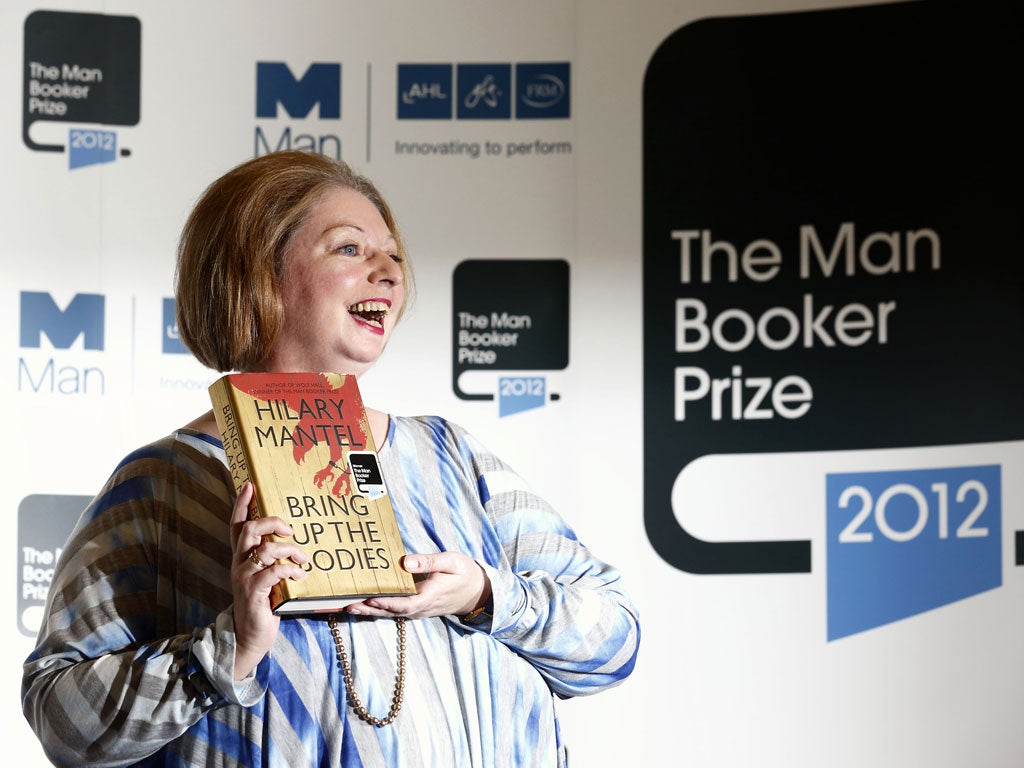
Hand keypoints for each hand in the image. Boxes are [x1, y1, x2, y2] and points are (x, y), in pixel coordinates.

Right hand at [229, 482, 308, 678]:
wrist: (249, 637)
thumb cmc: (264, 604)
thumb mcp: (266, 577)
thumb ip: (273, 559)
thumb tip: (293, 539)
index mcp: (241, 558)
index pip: (236, 525)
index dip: (241, 504)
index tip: (250, 485)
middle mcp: (239, 564)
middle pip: (249, 530)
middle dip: (271, 523)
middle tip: (290, 530)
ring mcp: (244, 578)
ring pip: (265, 549)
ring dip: (290, 550)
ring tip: (303, 558)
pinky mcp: (253, 593)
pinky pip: (273, 572)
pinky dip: (291, 570)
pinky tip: (300, 576)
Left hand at [346, 551, 490, 619]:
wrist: (477, 592)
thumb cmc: (464, 573)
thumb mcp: (451, 561)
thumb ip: (429, 562)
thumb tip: (406, 561)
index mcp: (430, 596)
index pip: (405, 604)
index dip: (386, 603)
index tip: (370, 599)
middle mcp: (422, 607)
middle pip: (392, 612)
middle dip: (370, 610)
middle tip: (348, 605)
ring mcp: (418, 610)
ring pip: (391, 614)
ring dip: (370, 611)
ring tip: (349, 607)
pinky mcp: (416, 608)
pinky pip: (395, 611)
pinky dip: (379, 609)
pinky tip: (365, 604)